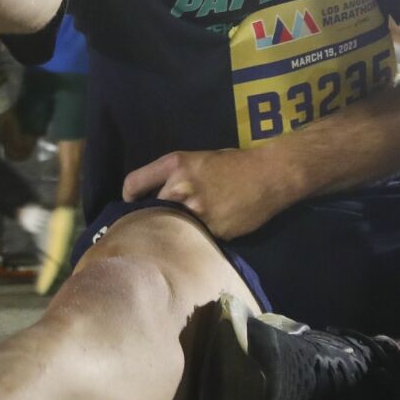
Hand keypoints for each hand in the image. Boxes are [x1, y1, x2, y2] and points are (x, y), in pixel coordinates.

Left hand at [121, 147, 295, 240]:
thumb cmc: (234, 164)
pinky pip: (195, 239)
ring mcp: (196, 211)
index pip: (133, 184)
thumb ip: (175, 178)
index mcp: (175, 165)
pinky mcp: (212, 230)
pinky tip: (207, 234)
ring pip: (172, 228)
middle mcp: (180, 187)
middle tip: (158, 223)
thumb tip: (155, 198)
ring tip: (182, 232)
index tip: (131, 205)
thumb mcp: (198, 160)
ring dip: (175, 231)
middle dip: (153, 217)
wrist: (270, 175)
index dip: (129, 197)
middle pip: (149, 211)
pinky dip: (197, 239)